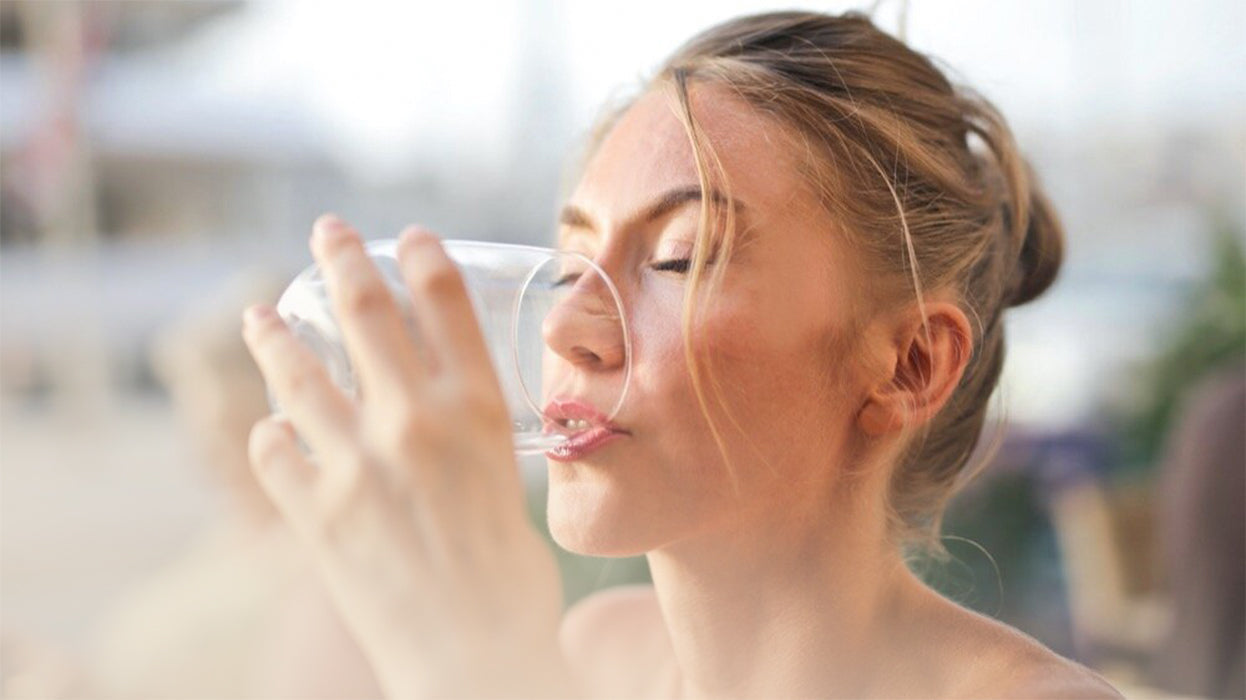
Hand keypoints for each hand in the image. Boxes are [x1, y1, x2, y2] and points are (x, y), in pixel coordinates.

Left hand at [242, 215, 570, 697]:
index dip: (422, 256)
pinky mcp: (314, 512)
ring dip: (272, 336)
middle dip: (339, 258)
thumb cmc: (510, 580)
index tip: (407, 236)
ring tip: (256, 318)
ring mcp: (358, 463)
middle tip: (325, 234)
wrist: (475, 656)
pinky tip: (272, 433)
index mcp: (481, 411)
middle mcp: (417, 420)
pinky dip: (268, 436)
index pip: (446, 302)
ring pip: (297, 372)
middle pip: (366, 311)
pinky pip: (271, 451)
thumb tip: (438, 414)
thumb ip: (469, 440)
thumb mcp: (510, 485)